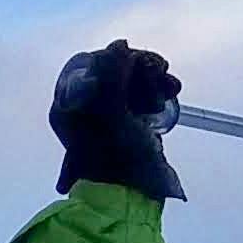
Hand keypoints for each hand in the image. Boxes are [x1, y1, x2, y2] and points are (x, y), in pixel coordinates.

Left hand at [48, 40, 184, 202]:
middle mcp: (85, 109)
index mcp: (70, 105)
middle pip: (115, 71)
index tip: (141, 62)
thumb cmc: (115, 157)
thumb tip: (119, 45)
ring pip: (131, 83)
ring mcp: (107, 118)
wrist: (129, 197)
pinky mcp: (127, 126)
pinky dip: (156, 93)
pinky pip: (141, 98)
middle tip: (164, 72)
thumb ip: (113, 76)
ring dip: (154, 79)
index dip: (118, 58)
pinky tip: (171, 93)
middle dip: (142, 69)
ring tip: (172, 87)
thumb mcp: (111, 113)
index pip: (93, 64)